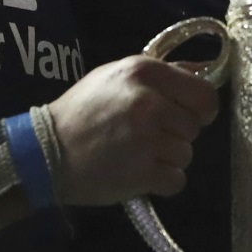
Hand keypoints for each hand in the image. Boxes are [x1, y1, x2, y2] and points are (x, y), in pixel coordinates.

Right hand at [47, 55, 219, 205]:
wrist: (46, 152)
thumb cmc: (83, 110)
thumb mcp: (117, 76)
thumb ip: (161, 72)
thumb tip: (205, 70)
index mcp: (143, 72)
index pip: (204, 93)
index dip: (201, 108)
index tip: (188, 115)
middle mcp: (148, 103)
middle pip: (195, 127)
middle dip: (178, 134)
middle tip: (149, 136)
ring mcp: (146, 140)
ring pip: (186, 155)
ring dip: (168, 159)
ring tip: (138, 154)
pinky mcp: (142, 173)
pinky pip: (177, 180)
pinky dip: (162, 182)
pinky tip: (139, 173)